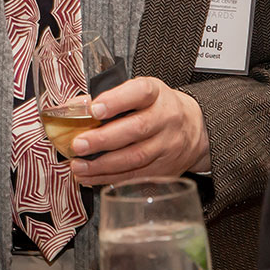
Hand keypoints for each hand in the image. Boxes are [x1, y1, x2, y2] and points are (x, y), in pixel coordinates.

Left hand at [68, 76, 209, 185]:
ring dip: (102, 164)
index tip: (95, 108)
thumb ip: (107, 97)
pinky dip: (109, 178)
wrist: (196, 128)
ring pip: (135, 157)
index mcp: (156, 93)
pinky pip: (135, 176)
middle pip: (137, 129)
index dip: (117, 100)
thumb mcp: (139, 92)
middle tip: (78, 145)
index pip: (140, 92)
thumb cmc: (158, 107)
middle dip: (103, 139)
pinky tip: (90, 176)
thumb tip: (73, 108)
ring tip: (78, 165)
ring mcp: (167, 145)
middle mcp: (165, 118)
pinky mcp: (165, 168)